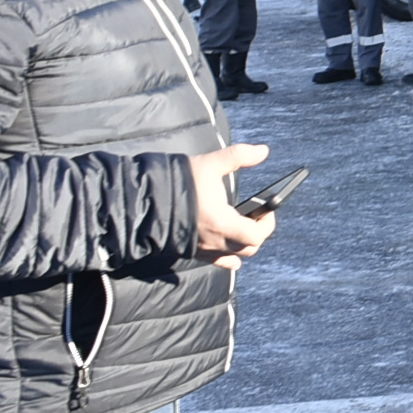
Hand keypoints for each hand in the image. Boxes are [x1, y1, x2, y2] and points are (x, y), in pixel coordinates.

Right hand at [190, 143, 276, 266]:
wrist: (145, 200)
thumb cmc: (180, 181)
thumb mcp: (211, 163)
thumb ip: (239, 156)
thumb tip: (263, 150)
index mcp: (223, 223)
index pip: (257, 236)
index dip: (267, 224)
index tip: (266, 210)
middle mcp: (215, 242)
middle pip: (249, 248)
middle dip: (257, 233)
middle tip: (256, 216)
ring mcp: (203, 250)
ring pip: (234, 256)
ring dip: (243, 243)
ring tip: (242, 225)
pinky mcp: (192, 251)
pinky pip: (217, 261)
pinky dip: (228, 257)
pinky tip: (230, 251)